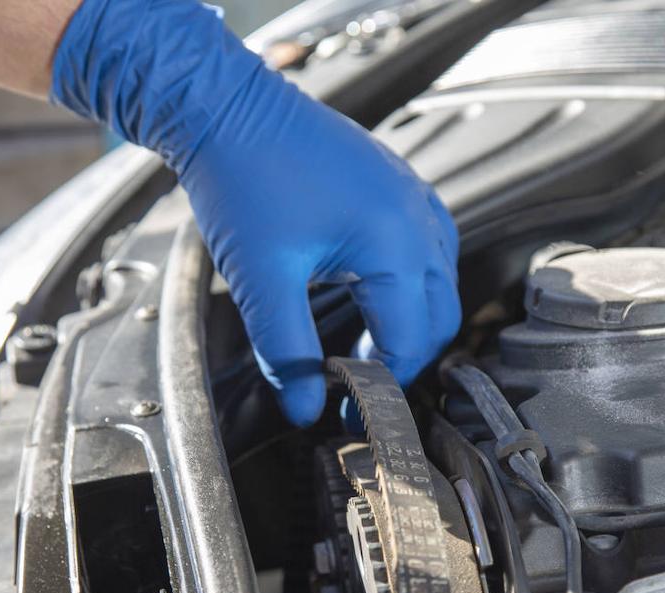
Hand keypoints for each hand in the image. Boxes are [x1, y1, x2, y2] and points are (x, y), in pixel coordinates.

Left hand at [51, 0, 459, 424]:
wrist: (224, 107)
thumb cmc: (242, 179)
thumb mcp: (262, 281)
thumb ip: (288, 353)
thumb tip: (305, 407)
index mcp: (395, 243)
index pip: (409, 340)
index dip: (381, 386)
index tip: (347, 412)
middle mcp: (417, 218)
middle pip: (438, 317)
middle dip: (404, 359)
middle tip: (358, 386)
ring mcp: (413, 196)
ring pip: (439, 282)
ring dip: (411, 322)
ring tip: (364, 348)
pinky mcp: (398, 184)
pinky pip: (429, 246)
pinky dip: (412, 283)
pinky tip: (374, 294)